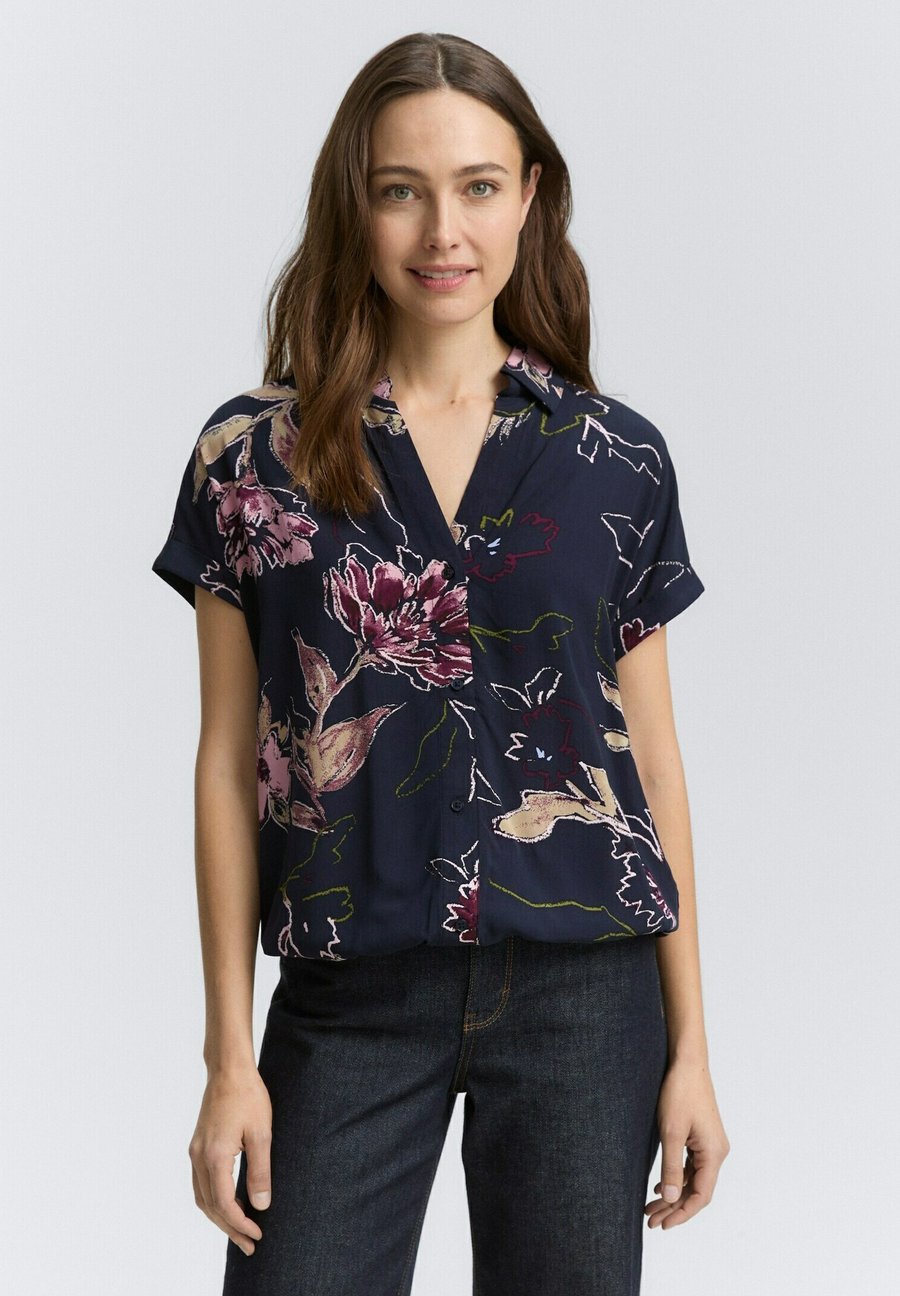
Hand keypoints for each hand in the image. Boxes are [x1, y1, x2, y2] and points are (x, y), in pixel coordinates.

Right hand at [189, 1065, 272, 1255]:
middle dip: (229, 1228)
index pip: (224, 1204)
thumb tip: (261, 1205)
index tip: (257, 1235)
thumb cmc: (248, 1096)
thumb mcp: (261, 1134)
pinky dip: (214, 1200)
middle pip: (210, 1206)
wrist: (229, 1069)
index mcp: (214, 1156)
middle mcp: (199, 1157)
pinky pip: (201, 1183)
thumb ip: (260, 1172)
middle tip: (249, 1244)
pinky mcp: (198, 1145)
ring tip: (240, 1229)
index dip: (240, 1223)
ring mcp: (195, 1151)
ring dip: (220, 1216)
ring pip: (202, 1197)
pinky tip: (230, 1202)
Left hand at [645, 1054, 729, 1229]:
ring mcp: (711, 1144)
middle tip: (650, 1221)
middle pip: (697, 1190)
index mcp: (714, 1153)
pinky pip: (692, 1166)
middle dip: (674, 1208)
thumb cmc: (679, 1093)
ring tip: (651, 1208)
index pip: (701, 1196)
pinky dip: (677, 1178)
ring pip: (693, 1179)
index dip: (682, 1214)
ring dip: (674, 1194)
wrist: (687, 1063)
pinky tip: (661, 1187)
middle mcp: (717, 1152)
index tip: (662, 1225)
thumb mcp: (671, 1132)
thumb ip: (672, 1168)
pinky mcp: (702, 1137)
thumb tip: (671, 1200)